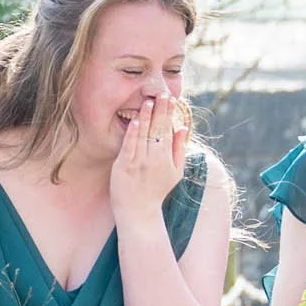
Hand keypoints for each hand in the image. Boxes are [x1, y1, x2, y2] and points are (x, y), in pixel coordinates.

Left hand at [111, 93, 187, 224]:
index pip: (168, 131)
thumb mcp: (174, 172)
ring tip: (149, 101)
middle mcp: (153, 160)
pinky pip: (129, 148)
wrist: (138, 212)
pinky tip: (135, 121)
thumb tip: (182, 127)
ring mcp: (138, 163)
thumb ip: (178, 149)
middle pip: (157, 130)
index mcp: (166, 159)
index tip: (171, 98)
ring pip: (143, 136)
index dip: (169, 114)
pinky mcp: (123, 168)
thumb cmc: (157, 191)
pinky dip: (132, 134)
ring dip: (146, 118)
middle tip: (161, 93)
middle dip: (160, 110)